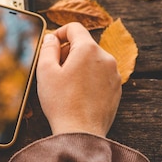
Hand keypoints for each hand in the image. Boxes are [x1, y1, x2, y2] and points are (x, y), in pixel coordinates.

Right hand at [36, 22, 121, 136]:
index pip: (74, 28)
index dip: (59, 33)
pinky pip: (100, 75)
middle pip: (84, 44)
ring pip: (93, 60)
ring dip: (79, 65)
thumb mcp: (45, 71)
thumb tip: (51, 38)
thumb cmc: (61, 103)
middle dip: (68, 51)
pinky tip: (78, 94)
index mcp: (88, 49)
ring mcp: (114, 74)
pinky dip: (89, 78)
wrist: (81, 133)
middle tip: (55, 69)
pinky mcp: (116, 89)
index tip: (51, 45)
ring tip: (66, 84)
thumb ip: (47, 48)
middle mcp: (105, 58)